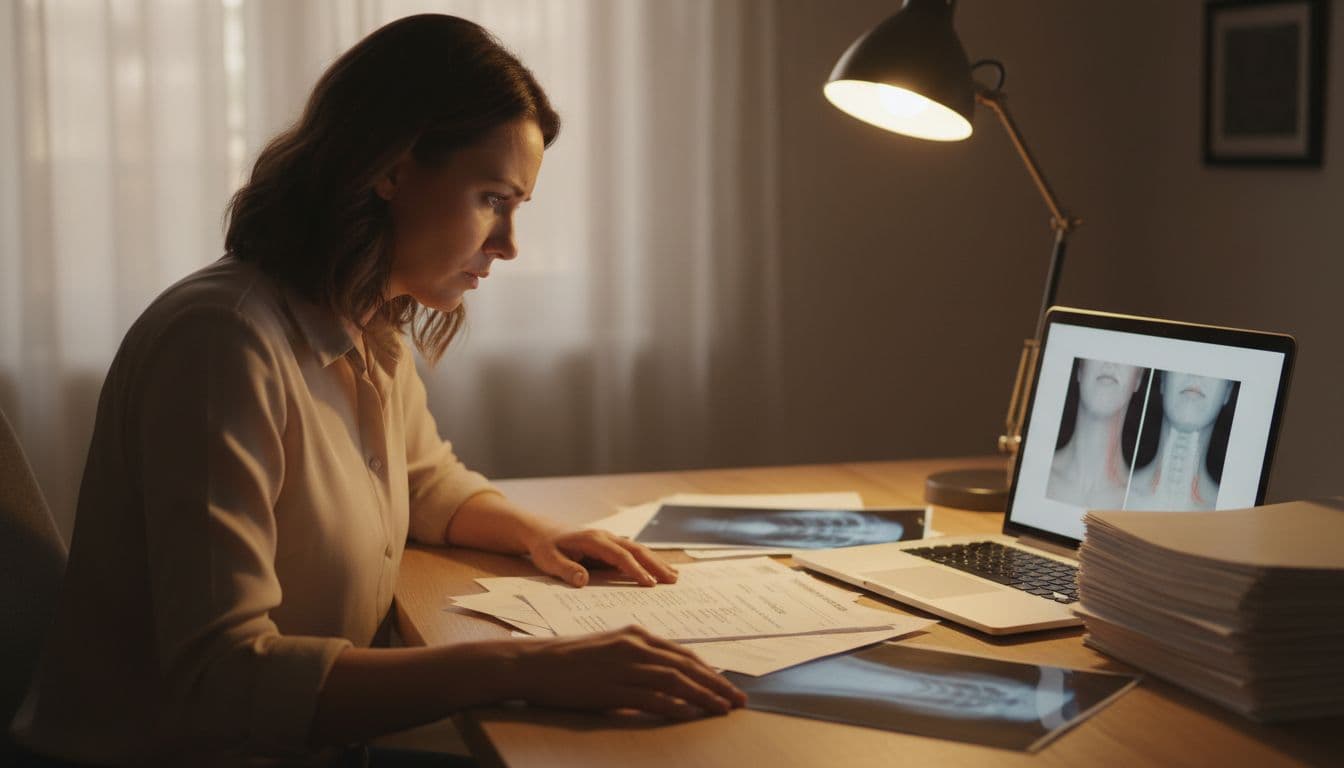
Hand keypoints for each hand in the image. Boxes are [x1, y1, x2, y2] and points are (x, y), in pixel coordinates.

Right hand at [506, 626, 746, 718]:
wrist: (534, 663)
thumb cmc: (568, 659)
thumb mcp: (608, 648)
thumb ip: (635, 657)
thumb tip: (661, 675)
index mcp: (635, 634)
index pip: (682, 653)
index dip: (708, 670)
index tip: (726, 684)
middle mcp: (635, 646)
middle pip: (687, 666)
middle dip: (717, 683)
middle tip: (739, 699)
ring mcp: (625, 666)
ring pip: (677, 681)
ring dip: (706, 696)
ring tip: (725, 709)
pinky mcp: (614, 688)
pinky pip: (654, 699)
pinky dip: (678, 708)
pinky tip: (693, 716)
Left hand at [525, 527, 676, 586]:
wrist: (543, 531)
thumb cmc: (546, 547)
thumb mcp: (549, 560)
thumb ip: (566, 570)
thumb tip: (584, 580)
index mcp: (593, 540)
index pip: (620, 556)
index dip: (636, 570)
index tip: (649, 584)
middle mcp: (606, 537)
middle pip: (636, 550)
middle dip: (656, 565)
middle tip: (673, 580)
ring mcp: (610, 540)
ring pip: (638, 550)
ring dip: (656, 562)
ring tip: (674, 576)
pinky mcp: (610, 546)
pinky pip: (632, 553)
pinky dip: (647, 561)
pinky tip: (659, 570)